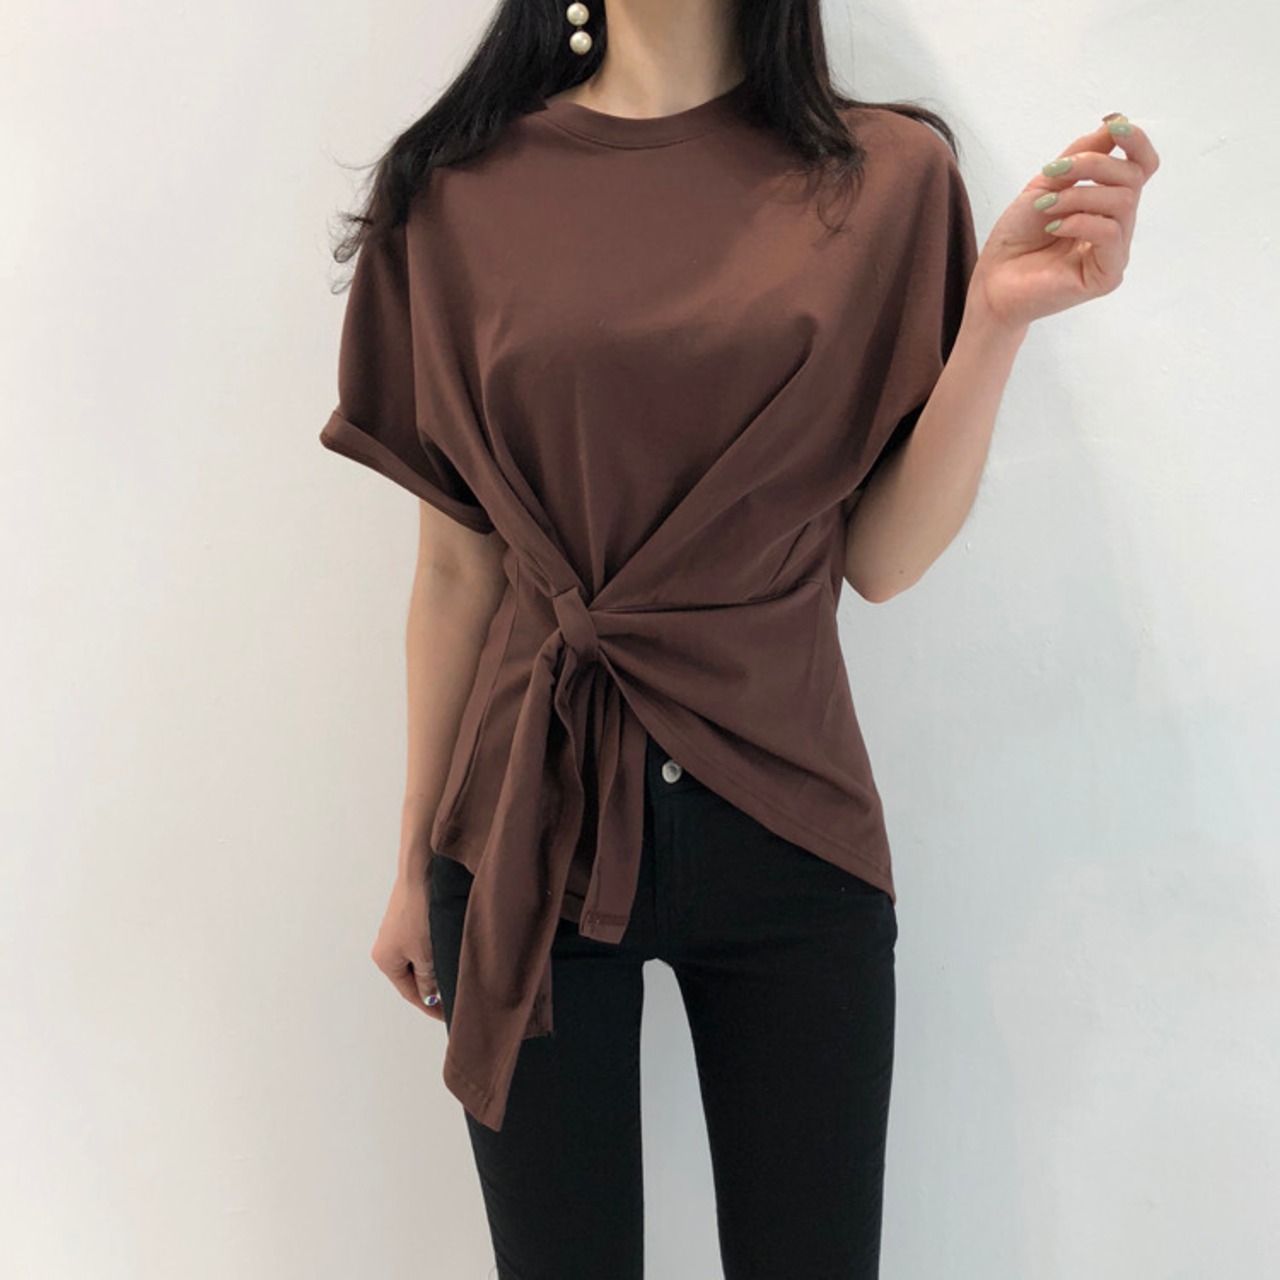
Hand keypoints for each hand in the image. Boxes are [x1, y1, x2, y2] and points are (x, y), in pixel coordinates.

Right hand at [371, 869, 444, 1022]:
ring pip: (418, 959)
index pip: (409, 992)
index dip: (429, 1006)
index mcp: (385, 960)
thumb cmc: (418, 912)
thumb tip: (430, 996)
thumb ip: (428, 978)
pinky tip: (447, 950)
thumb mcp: (425, 953)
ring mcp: (396, 931)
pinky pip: (420, 943)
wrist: (420, 873)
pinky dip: (433, 951)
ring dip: (433, 968)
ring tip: (453, 976)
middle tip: (453, 997)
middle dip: (431, 987)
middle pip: (411, 976)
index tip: (446, 1015)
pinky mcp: (408, 918)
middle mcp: (386, 947)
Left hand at [968, 113, 1160, 330]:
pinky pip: (1110, 234)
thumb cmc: (1017, 237)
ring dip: (1080, 195)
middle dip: (1092, 165)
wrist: (993, 281)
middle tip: (1053, 172)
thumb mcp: (1047, 183)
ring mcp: (1115, 253)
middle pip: (1133, 178)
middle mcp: (1118, 227)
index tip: (1114, 125)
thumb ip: (1082, 155)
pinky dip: (1080, 222)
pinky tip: (1054, 227)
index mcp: (1108, 204)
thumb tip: (1115, 124)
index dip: (1136, 141)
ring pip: (1123, 203)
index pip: (1142, 167)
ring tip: (1046, 208)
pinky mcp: (1107, 276)